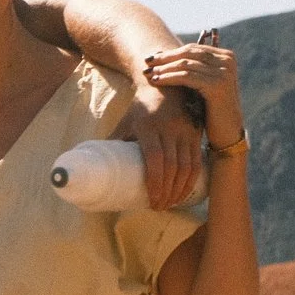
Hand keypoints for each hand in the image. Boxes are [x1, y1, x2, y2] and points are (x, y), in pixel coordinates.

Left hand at [122, 66, 205, 209]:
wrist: (166, 86)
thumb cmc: (140, 109)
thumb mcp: (125, 123)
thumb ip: (115, 144)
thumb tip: (96, 169)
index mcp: (148, 126)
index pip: (154, 158)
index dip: (154, 182)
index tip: (150, 200)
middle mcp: (169, 128)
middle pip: (171, 166)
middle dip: (166, 191)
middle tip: (158, 207)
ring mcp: (185, 131)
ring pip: (187, 166)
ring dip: (180, 189)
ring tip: (170, 204)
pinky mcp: (196, 133)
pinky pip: (197, 161)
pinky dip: (192, 180)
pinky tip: (185, 192)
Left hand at [142, 38, 243, 150]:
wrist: (227, 131)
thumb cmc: (211, 109)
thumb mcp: (204, 83)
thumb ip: (194, 68)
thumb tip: (163, 56)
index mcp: (226, 56)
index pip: (193, 48)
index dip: (170, 52)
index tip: (152, 58)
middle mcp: (227, 61)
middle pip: (188, 53)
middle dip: (165, 58)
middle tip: (146, 62)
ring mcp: (223, 72)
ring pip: (185, 64)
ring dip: (164, 68)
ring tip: (148, 73)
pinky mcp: (216, 85)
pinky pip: (186, 77)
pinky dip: (169, 77)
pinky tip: (156, 81)